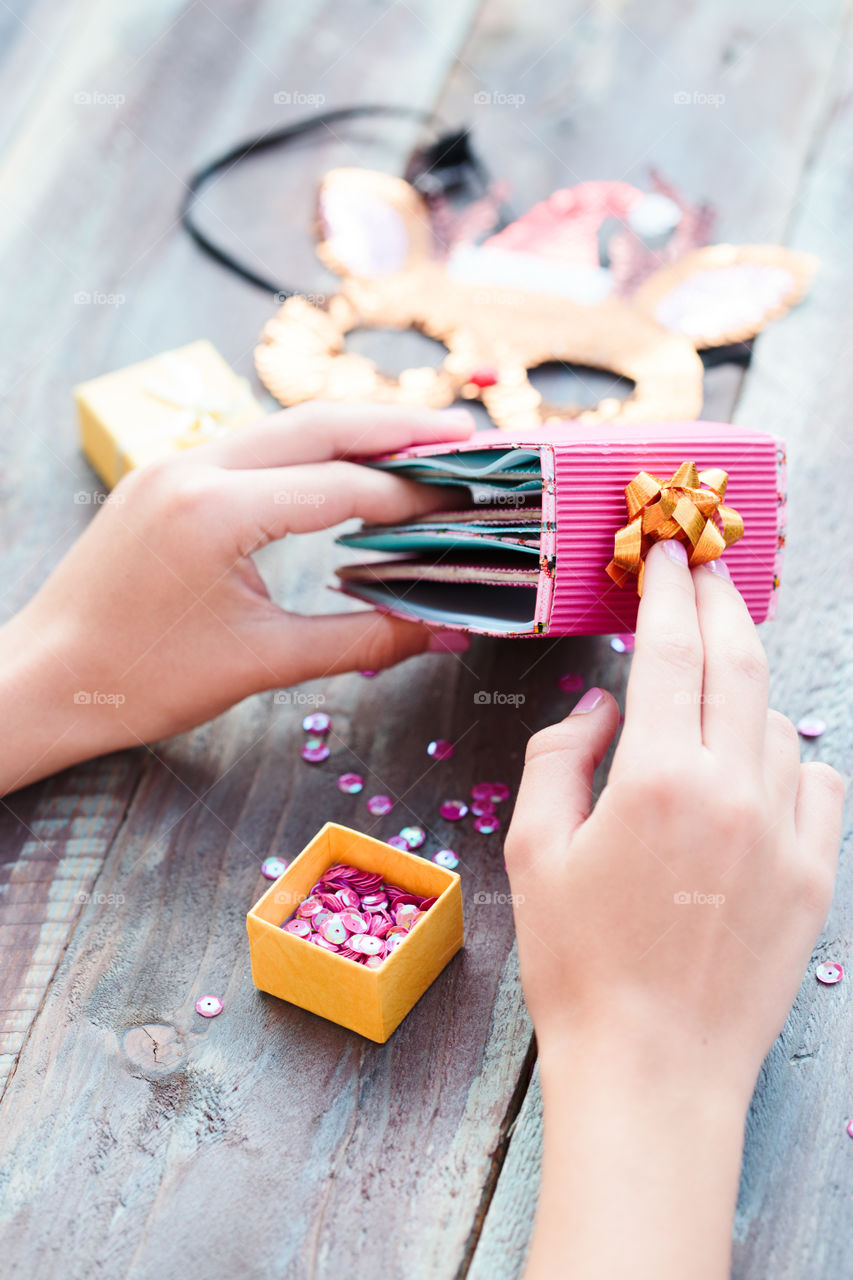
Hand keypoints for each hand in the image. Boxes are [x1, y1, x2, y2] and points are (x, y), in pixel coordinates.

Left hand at [0, 403, 473, 793]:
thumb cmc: (143, 681)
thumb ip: (363, 640)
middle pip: (317, 425)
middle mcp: (192, 467)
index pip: (340, 486)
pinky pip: (249, 447)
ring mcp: (170, 464)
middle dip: (396, 427)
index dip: (411, 494)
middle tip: (462, 435)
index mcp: (216, 510)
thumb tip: (445, 633)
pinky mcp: (160, 476)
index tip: (465, 499)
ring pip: (281, 427)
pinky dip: (305, 452)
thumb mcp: (262, 662)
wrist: (44, 682)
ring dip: (350, 432)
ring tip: (415, 445)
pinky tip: (339, 467)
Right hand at [505, 540, 843, 1279]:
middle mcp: (733, 792)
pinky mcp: (815, 878)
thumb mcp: (533, 849)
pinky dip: (787, 757)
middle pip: (739, 661)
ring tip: (710, 688)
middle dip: (722, 600)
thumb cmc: (578, 965)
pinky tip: (755, 768)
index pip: (669, 648)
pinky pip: (817, 783)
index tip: (666, 546)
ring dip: (743, 689)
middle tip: (706, 565)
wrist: (653, 1072)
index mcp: (657, 778)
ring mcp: (784, 835)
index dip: (667, 586)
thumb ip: (560, 755)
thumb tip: (600, 703)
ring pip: (777, 722)